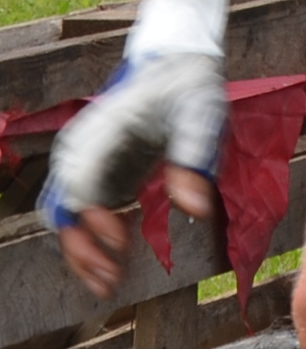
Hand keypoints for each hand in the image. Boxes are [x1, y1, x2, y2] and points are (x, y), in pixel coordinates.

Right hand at [41, 51, 227, 301]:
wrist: (175, 65)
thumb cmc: (188, 90)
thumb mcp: (202, 118)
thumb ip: (195, 160)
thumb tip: (196, 210)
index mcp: (100, 136)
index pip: (79, 188)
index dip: (93, 221)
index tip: (122, 242)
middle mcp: (79, 150)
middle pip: (60, 210)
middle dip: (81, 249)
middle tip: (111, 282)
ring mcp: (82, 161)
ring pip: (62, 215)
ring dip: (80, 251)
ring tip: (109, 283)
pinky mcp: (94, 171)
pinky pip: (78, 211)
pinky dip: (89, 238)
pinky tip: (114, 261)